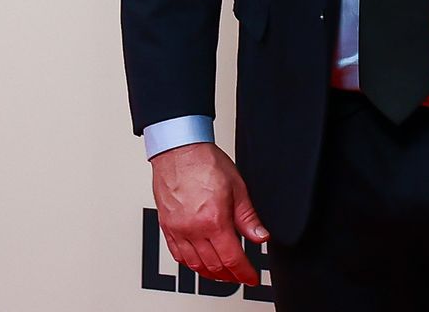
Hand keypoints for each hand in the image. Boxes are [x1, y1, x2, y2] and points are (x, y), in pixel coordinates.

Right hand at [150, 142, 269, 285]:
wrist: (179, 150)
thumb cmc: (205, 163)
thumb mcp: (238, 188)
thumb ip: (248, 218)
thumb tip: (261, 236)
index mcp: (213, 220)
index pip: (232, 258)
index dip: (244, 273)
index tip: (251, 277)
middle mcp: (192, 229)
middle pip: (213, 265)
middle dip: (230, 276)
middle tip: (241, 276)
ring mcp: (177, 229)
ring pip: (194, 265)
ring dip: (210, 273)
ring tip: (223, 273)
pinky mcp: (167, 227)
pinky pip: (178, 255)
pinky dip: (191, 264)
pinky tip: (199, 263)